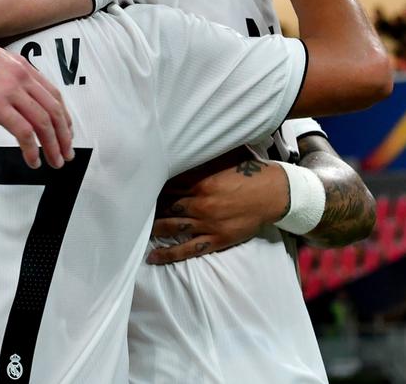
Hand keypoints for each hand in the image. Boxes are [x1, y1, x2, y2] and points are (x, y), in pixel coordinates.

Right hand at [0, 40, 71, 169]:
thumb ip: (6, 74)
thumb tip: (13, 92)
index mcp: (20, 65)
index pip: (53, 94)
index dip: (64, 116)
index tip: (65, 132)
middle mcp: (20, 76)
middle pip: (54, 109)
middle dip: (64, 135)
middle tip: (66, 153)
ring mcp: (9, 90)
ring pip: (44, 122)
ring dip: (53, 146)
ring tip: (54, 161)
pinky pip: (24, 132)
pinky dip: (32, 149)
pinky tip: (32, 160)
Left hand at [146, 156, 289, 264]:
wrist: (275, 193)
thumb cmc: (249, 173)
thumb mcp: (223, 160)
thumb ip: (201, 160)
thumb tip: (181, 147)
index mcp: (200, 182)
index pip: (168, 185)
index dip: (152, 186)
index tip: (138, 187)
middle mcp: (200, 203)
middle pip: (166, 206)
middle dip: (149, 207)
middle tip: (130, 209)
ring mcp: (207, 223)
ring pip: (172, 227)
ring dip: (153, 228)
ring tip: (135, 230)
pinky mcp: (216, 239)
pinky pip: (188, 249)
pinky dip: (170, 254)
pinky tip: (153, 256)